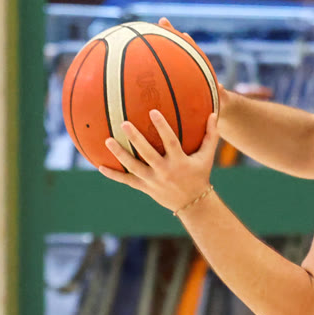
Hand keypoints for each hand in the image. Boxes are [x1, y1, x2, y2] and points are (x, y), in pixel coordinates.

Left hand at [101, 109, 219, 212]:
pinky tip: (100, 166)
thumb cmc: (200, 175)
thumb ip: (210, 135)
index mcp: (180, 161)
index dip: (162, 126)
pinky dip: (113, 175)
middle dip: (135, 138)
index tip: (153, 111)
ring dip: (119, 154)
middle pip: (147, 153)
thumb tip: (213, 114)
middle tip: (124, 123)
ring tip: (107, 140)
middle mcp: (165, 171)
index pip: (170, 141)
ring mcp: (153, 181)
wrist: (193, 203)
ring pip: (133, 166)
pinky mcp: (145, 188)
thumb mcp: (207, 156)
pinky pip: (127, 180)